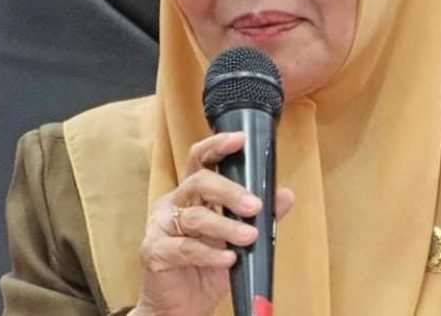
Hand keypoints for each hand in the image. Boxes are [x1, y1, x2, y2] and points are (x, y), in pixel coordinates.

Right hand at [130, 132, 294, 315]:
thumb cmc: (206, 269)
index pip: (199, 160)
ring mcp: (160, 226)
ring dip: (225, 226)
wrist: (180, 308)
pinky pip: (184, 247)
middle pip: (198, 182)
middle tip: (254, 206)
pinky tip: (228, 259)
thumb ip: (259, 217)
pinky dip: (210, 253)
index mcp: (190, 194)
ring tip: (248, 237)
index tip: (239, 140)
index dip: (217, 146)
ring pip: (194, 216)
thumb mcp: (238, 241)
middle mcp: (172, 204)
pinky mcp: (154, 251)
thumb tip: (286, 195)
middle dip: (229, 191)